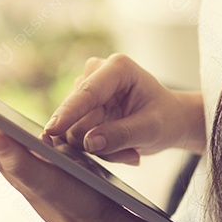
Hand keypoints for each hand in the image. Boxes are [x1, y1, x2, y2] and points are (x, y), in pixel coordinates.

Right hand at [44, 54, 204, 164]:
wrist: (168, 121)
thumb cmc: (165, 118)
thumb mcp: (152, 129)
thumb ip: (121, 135)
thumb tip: (89, 143)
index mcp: (117, 68)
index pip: (87, 93)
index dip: (69, 112)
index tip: (53, 130)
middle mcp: (95, 73)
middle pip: (75, 116)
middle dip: (98, 141)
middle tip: (130, 153)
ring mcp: (83, 90)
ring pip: (73, 130)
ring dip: (100, 148)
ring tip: (128, 149)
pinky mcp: (78, 108)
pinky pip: (74, 136)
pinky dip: (97, 149)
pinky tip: (119, 149)